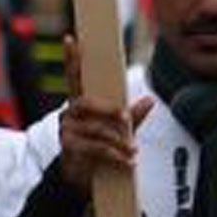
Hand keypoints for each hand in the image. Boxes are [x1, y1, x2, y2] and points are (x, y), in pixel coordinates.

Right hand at [55, 36, 150, 193]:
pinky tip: (128, 162)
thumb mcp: (118, 130)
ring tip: (133, 150)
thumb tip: (150, 100)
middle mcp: (69, 113)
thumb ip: (132, 116)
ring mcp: (67, 130)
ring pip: (96, 129)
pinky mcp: (69, 148)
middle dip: (109, 110)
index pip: (73, 76)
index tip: (69, 38)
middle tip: (127, 119)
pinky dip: (115, 155)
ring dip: (118, 141)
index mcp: (79, 102)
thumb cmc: (97, 146)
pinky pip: (96, 148)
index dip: (71, 58)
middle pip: (87, 103)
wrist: (79, 178)